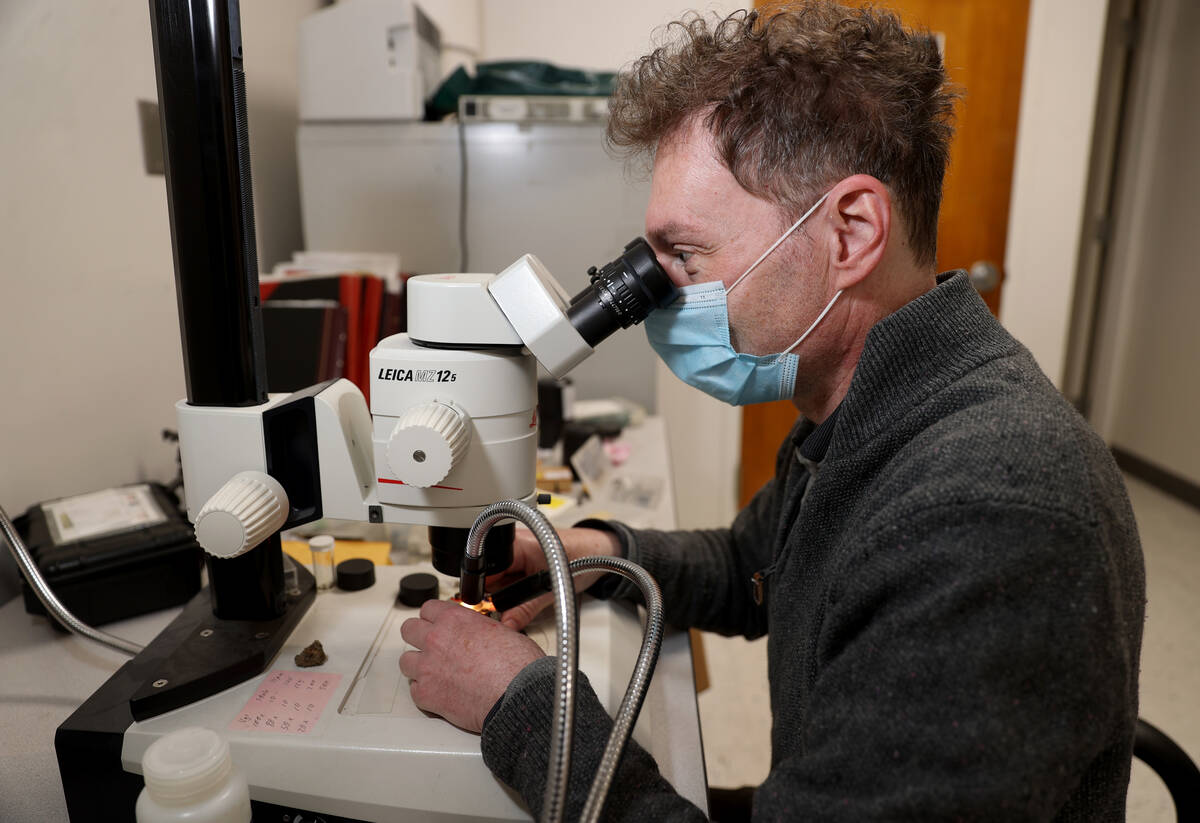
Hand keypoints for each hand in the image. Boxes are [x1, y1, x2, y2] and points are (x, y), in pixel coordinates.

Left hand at [399, 599, 543, 732]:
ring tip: (435, 673)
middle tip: (431, 647)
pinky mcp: (426, 693)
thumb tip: (482, 636)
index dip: (434, 618)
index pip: (428, 609)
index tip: (437, 625)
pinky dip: (425, 692)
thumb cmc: (517, 666)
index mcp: (455, 619)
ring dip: (418, 666)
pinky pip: (413, 689)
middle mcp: (436, 639)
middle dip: (418, 637)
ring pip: (406, 661)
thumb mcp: (503, 631)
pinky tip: (440, 693)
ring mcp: (427, 667)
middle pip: (408, 630)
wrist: (516, 695)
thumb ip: (481, 630)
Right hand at [486, 525, 621, 630]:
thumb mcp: (552, 590)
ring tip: (527, 595)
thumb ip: (526, 609)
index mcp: (518, 545)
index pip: (488, 572)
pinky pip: (509, 575)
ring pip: (499, 577)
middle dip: (498, 594)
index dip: (486, 593)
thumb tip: (506, 624)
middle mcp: (514, 543)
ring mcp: (517, 549)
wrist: (598, 551)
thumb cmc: (583, 558)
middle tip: (511, 607)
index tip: (489, 609)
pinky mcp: (522, 556)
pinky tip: (528, 589)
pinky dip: (515, 586)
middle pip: (491, 576)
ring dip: (508, 591)